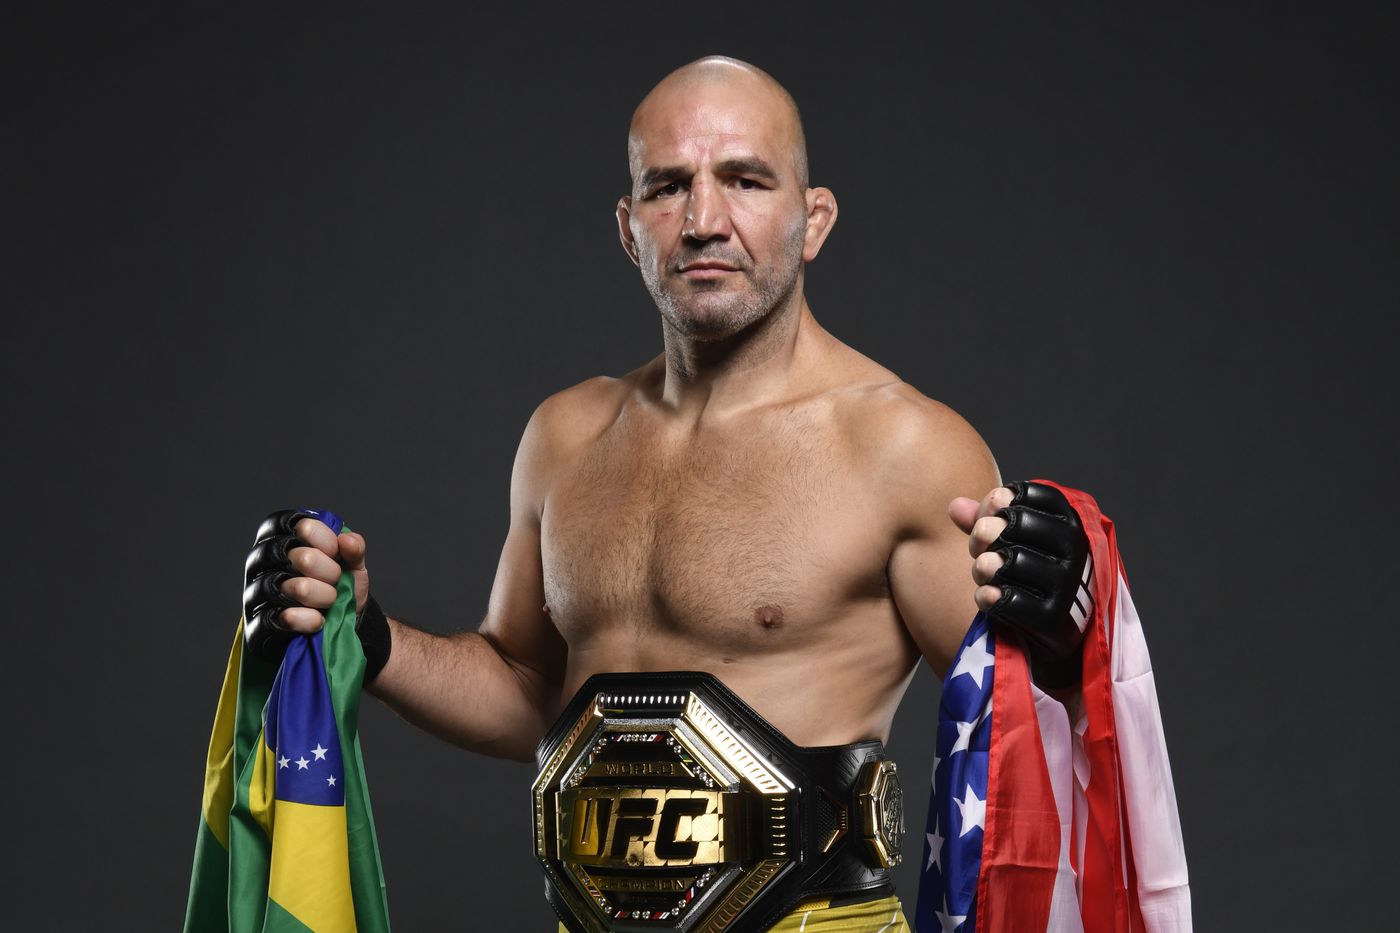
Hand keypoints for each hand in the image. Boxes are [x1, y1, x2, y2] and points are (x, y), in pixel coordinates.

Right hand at [242, 509, 369, 661]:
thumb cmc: (339, 585)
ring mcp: (255, 593)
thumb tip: (346, 539)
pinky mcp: (257, 624)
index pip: (295, 525)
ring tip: (330, 600)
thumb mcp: (352, 564)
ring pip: (295, 588)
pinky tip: (319, 619)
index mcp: (280, 539)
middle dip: (330, 571)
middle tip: (335, 580)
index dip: (323, 538)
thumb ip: (354, 548)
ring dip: (324, 596)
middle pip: (301, 557)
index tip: (335, 550)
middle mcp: (261, 562)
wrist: (337, 626)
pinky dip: (308, 619)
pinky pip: (282, 619)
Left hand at [948, 481, 1090, 685]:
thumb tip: (955, 506)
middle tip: (978, 546)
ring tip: (982, 573)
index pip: (1031, 493)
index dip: (1000, 499)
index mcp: (1072, 523)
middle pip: (1015, 523)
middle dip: (983, 533)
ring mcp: (1067, 585)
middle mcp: (1076, 551)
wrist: (1059, 636)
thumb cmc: (1032, 576)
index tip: (990, 513)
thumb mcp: (1013, 542)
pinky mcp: (1053, 619)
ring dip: (982, 567)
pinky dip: (987, 597)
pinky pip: (1007, 600)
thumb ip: (984, 520)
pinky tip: (987, 597)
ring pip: (1009, 561)